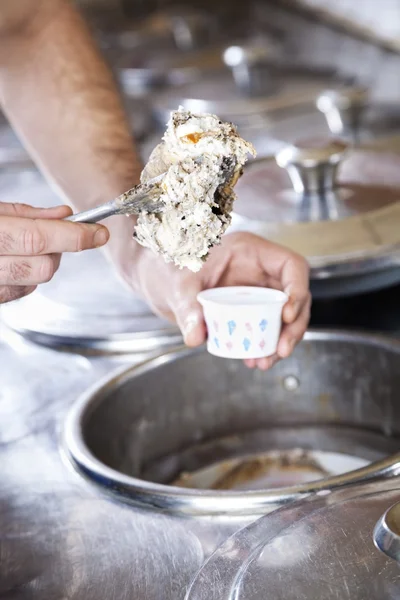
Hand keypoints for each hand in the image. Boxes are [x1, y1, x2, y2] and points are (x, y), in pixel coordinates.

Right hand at [0, 202, 108, 303]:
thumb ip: (27, 213)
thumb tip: (65, 215)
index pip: (37, 238)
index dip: (73, 236)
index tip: (98, 233)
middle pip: (44, 267)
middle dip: (58, 250)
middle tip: (55, 235)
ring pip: (37, 281)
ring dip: (43, 263)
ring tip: (26, 247)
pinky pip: (22, 291)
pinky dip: (29, 277)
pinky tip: (18, 262)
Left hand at [113, 227, 310, 370]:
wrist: (156, 279)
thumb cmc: (168, 267)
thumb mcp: (177, 284)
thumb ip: (187, 309)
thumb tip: (195, 337)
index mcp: (249, 250)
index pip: (291, 265)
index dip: (297, 290)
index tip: (286, 316)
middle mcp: (258, 270)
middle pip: (294, 295)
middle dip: (294, 326)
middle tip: (281, 349)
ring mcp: (255, 290)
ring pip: (284, 316)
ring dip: (281, 341)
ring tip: (264, 362)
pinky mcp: (248, 309)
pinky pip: (266, 327)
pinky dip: (265, 345)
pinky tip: (254, 360)